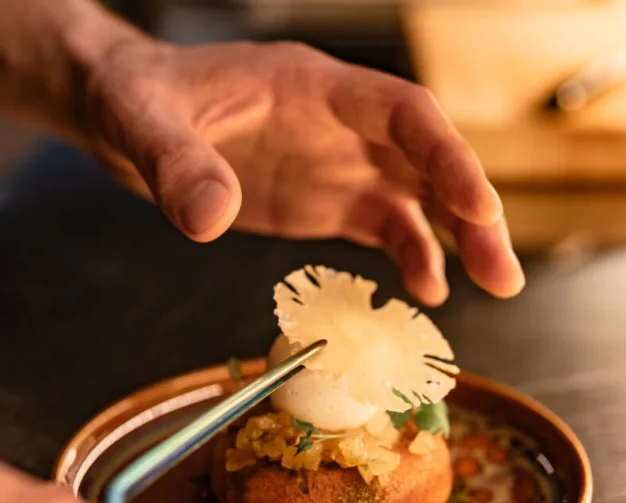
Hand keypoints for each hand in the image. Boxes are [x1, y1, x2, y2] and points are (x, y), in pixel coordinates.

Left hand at [74, 38, 524, 305]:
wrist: (122, 113)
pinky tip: (426, 292)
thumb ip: (176, 164)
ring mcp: (338, 163)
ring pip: (420, 197)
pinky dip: (411, 257)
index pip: (404, 113)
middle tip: (502, 273)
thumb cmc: (136, 96)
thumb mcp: (142, 122)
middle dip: (473, 212)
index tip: (477, 206)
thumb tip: (208, 220)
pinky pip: (384, 227)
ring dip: (460, 239)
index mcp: (314, 88)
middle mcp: (342, 125)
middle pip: (430, 161)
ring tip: (495, 286)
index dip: (447, 157)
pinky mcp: (325, 200)